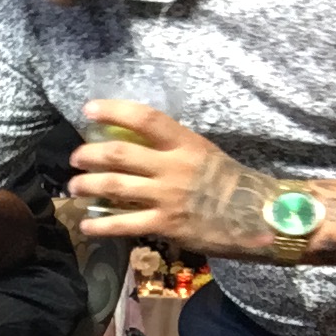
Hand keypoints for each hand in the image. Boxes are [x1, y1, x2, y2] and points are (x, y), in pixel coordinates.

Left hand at [69, 99, 276, 256]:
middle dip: (88, 155)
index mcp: (186, 143)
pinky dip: (99, 225)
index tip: (88, 109)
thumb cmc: (229, 183)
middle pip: (119, 154)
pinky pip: (124, 224)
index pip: (146, 119)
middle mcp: (174, 167)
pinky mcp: (166, 225)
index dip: (114, 111)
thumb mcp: (204, 154)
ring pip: (114, 186)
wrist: (261, 218)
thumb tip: (132, 142)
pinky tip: (85, 225)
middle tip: (75, 158)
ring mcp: (169, 197)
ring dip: (86, 185)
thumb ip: (171, 149)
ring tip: (73, 187)